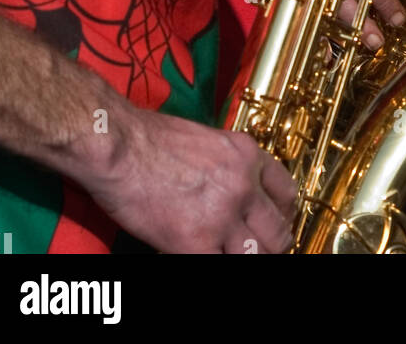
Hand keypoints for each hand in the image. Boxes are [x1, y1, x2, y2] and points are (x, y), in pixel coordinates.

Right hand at [78, 104, 296, 254]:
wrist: (119, 146)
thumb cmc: (149, 138)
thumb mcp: (206, 139)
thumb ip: (228, 165)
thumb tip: (232, 191)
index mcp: (247, 155)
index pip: (287, 194)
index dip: (283, 216)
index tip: (273, 225)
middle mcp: (243, 185)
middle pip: (278, 232)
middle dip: (270, 246)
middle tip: (255, 250)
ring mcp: (222, 216)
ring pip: (257, 256)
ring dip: (246, 258)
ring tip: (229, 254)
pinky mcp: (196, 242)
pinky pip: (222, 266)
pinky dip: (216, 264)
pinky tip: (203, 256)